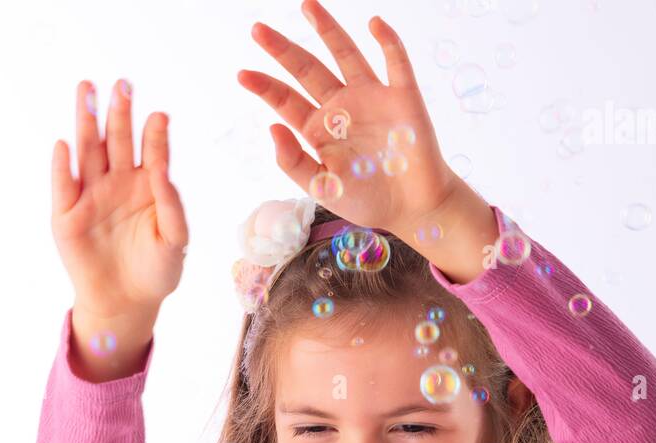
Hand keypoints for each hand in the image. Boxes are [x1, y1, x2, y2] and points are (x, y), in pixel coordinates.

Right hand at [51, 79, 189, 317]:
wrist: (127, 305)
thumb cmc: (157, 273)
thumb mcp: (175, 242)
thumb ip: (172, 206)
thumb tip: (162, 170)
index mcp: (148, 187)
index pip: (152, 152)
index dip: (155, 135)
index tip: (160, 116)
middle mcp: (118, 183)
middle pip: (118, 140)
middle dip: (119, 113)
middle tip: (123, 84)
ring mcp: (91, 195)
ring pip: (89, 152)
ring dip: (87, 122)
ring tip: (87, 90)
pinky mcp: (67, 214)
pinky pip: (63, 185)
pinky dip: (62, 166)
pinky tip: (65, 145)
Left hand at [237, 0, 460, 244]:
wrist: (413, 209)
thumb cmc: (369, 202)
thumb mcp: (323, 189)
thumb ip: (294, 162)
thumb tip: (272, 127)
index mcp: (319, 131)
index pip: (286, 101)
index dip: (265, 87)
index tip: (242, 75)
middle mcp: (342, 108)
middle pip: (307, 70)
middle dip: (283, 49)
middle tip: (257, 29)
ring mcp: (371, 98)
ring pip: (345, 54)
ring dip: (327, 29)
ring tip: (306, 5)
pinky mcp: (402, 97)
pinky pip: (395, 62)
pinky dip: (387, 41)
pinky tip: (373, 24)